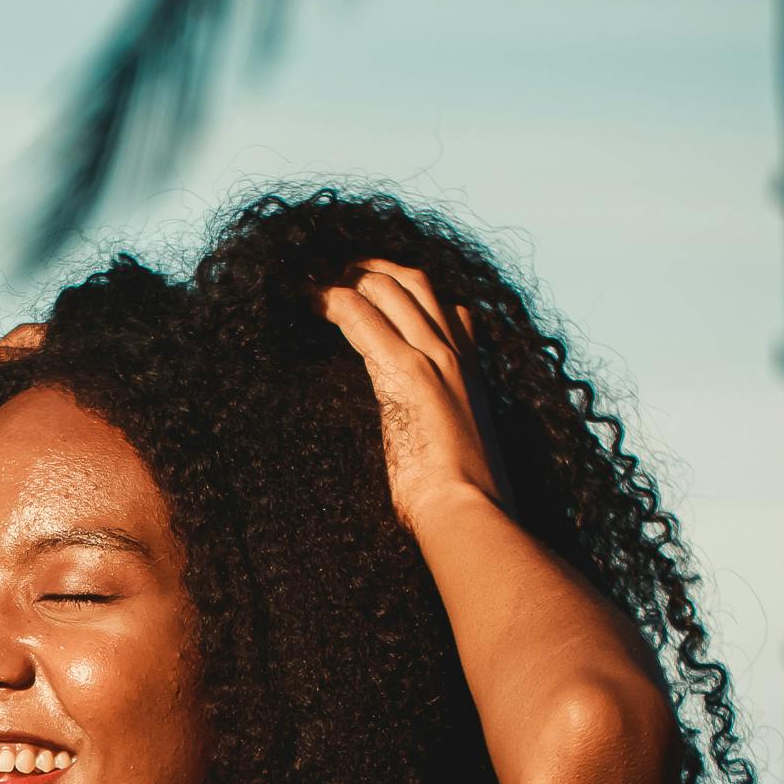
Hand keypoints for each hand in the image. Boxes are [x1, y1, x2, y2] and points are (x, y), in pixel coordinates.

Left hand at [314, 261, 514, 535]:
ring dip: (348, 277)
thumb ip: (448, 437)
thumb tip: (433, 450)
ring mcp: (434, 359)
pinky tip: (310, 298)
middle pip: (417, 283)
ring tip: (315, 279)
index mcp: (473, 375)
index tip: (378, 295)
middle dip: (374, 269)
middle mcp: (457, 356)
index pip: (452, 311)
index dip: (410, 295)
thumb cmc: (464, 502)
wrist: (469, 514)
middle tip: (337, 272)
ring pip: (389, 288)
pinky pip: (362, 316)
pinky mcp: (405, 372)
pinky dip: (332, 299)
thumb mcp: (463, 458)